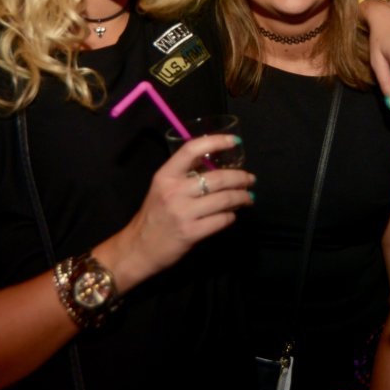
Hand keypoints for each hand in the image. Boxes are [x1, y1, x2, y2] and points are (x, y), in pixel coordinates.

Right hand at [112, 134, 253, 286]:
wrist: (138, 248)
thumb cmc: (153, 215)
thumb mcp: (161, 189)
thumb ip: (184, 176)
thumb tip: (216, 164)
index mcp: (165, 175)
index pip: (192, 150)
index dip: (216, 142)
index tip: (235, 141)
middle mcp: (174, 191)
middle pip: (218, 177)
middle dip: (240, 177)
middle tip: (250, 179)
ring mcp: (183, 212)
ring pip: (224, 199)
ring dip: (242, 197)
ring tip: (248, 197)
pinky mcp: (191, 233)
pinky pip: (221, 220)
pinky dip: (231, 216)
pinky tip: (232, 215)